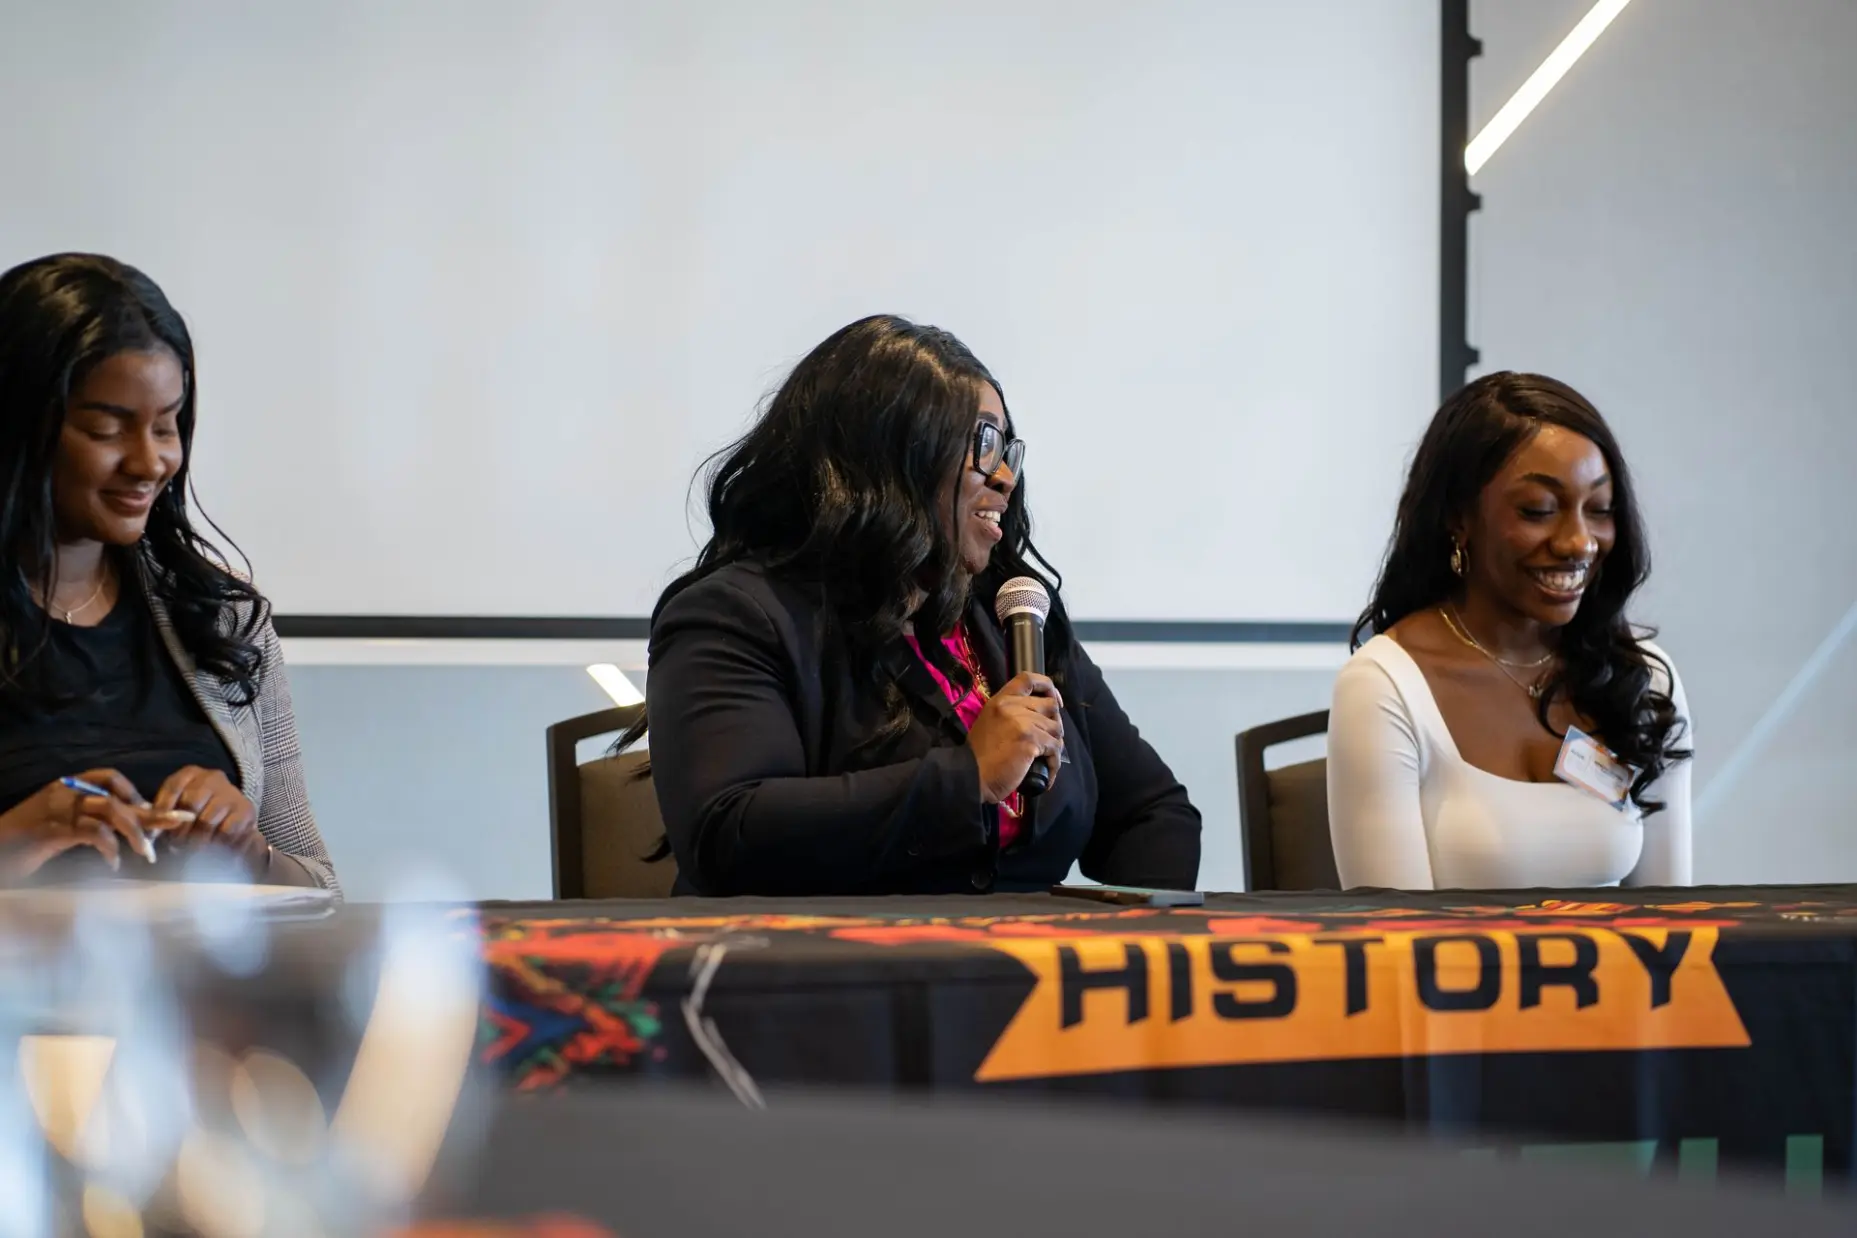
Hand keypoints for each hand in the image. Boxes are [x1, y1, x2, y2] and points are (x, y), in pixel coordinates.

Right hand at [0, 769, 157, 879]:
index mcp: (67, 787)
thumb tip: (129, 830)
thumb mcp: (62, 828)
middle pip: (117, 797)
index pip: (109, 777)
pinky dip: (108, 846)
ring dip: (135, 831)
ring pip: (110, 810)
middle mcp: (64, 792)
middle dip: (151, 813)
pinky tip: (113, 862)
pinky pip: (91, 831)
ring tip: (148, 853)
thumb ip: (90, 823)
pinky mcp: (52, 830)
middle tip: (177, 824)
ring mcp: (58, 809)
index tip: (153, 813)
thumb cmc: (25, 843)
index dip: (135, 793)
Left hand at [152, 767, 266, 876]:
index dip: (163, 810)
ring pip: (207, 822)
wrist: (230, 817)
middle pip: (191, 804)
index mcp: (190, 773)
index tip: (156, 832)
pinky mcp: (246, 810)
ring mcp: (231, 793)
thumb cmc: (196, 812)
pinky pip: (227, 832)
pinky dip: (216, 844)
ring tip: (191, 850)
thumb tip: (152, 830)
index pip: (173, 787)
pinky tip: (211, 849)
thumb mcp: (176, 806)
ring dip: (196, 841)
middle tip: (175, 846)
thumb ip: (163, 814)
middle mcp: (212, 778)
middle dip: (180, 830)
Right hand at [966, 672, 1064, 803]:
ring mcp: (1023, 722)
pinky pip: (1055, 748)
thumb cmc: (980, 755)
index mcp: (1001, 700)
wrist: (972, 776)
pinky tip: (1047, 771)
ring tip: (1046, 758)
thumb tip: (1039, 716)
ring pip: (1056, 728)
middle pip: (1050, 706)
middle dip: (1054, 723)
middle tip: (1049, 740)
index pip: (1029, 678)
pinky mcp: (1031, 741)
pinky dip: (1054, 762)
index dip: (1048, 687)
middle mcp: (1012, 706)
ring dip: (1055, 745)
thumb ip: (1010, 713)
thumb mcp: (991, 722)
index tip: (1054, 701)